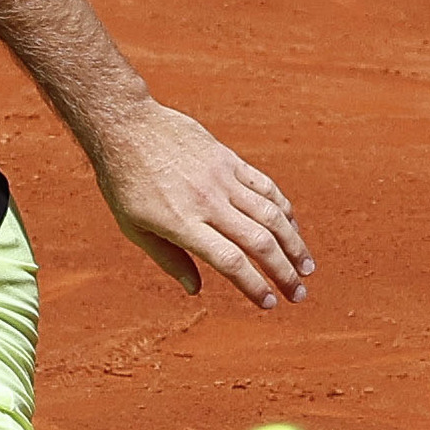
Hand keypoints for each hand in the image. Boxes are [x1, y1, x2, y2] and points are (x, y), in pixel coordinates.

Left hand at [87, 99, 313, 307]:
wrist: (126, 126)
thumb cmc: (123, 182)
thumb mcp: (133, 228)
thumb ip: (168, 259)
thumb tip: (195, 290)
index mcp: (182, 223)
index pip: (230, 261)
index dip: (253, 285)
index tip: (269, 304)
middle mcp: (207, 201)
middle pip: (259, 242)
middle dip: (284, 272)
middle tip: (299, 295)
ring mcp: (222, 177)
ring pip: (271, 214)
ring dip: (294, 243)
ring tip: (307, 267)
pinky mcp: (228, 159)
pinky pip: (265, 186)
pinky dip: (284, 209)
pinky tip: (292, 227)